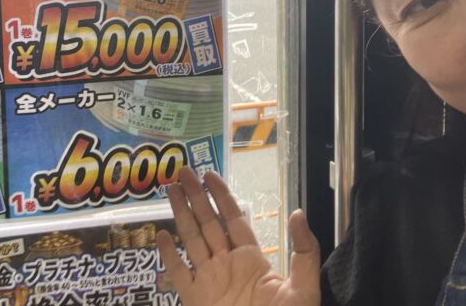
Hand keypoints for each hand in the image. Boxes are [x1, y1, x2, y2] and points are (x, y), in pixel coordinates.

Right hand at [156, 168, 320, 305]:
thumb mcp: (304, 289)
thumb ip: (305, 251)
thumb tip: (298, 212)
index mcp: (251, 259)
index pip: (233, 219)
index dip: (221, 196)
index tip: (209, 174)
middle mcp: (226, 265)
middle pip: (207, 223)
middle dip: (195, 196)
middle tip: (182, 172)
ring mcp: (208, 282)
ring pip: (191, 241)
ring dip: (180, 214)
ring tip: (169, 189)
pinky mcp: (194, 300)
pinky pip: (178, 274)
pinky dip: (167, 256)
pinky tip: (160, 235)